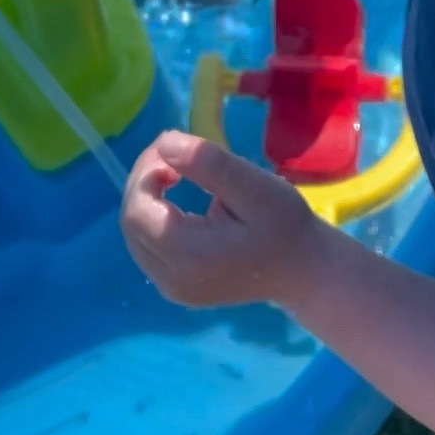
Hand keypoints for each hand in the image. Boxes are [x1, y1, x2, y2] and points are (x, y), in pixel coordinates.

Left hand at [120, 129, 321, 309]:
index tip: (172, 149)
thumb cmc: (284, 226)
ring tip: (175, 174)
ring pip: (135, 236)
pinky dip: (154, 218)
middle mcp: (172, 280)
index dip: (144, 173)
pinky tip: (177, 201)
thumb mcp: (254, 186)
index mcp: (189, 256)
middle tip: (173, 157)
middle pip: (131, 223)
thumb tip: (165, 144)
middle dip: (143, 182)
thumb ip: (208, 164)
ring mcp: (173, 289)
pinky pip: (148, 248)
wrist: (304, 271)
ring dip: (147, 198)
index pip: (136, 211)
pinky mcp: (178, 289)